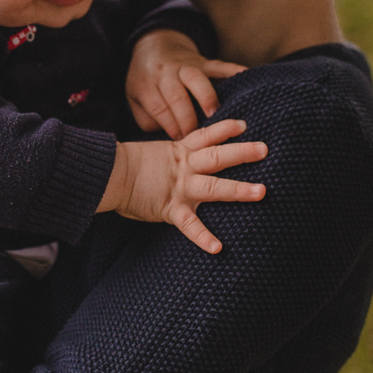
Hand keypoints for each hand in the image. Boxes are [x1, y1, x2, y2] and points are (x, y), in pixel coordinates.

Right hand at [100, 118, 266, 253]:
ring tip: (262, 191)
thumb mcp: (152, 155)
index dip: (225, 129)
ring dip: (239, 189)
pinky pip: (190, 225)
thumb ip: (168, 158)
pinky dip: (203, 237)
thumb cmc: (122, 165)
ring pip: (214, 186)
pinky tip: (218, 247)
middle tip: (265, 149)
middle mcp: (184, 167)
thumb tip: (176, 161)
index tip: (244, 125)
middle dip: (242, 153)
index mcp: (178, 152)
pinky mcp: (170, 208)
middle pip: (218, 156)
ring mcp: (179, 187)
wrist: (107, 173)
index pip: (206, 136)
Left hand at [127, 30, 246, 139]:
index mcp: (147, 85)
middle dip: (187, 118)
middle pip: (176, 96)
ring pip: (196, 79)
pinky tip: (245, 77)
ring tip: (215, 115)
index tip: (180, 142)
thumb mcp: (134, 99)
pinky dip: (233, 71)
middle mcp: (166, 74)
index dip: (170, 126)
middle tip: (197, 136)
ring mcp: (186, 66)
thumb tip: (167, 135)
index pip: (159, 108)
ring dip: (206, 97)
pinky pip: (219, 66)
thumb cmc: (146, 81)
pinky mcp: (204, 62)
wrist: (155, 47)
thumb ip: (146, 119)